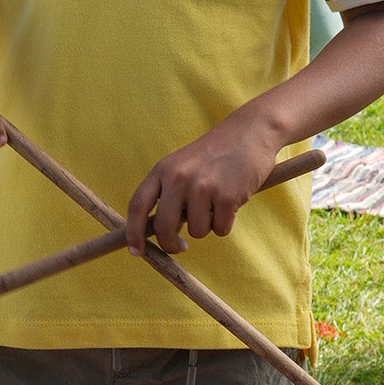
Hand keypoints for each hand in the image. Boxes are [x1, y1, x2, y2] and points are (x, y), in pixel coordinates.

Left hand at [126, 114, 280, 254]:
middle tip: (181, 246)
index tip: (135, 252)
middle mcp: (179, 177)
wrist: (251, 132)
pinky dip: (226, 223)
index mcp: (163, 169)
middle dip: (171, 244)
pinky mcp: (227, 196)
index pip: (138, 205)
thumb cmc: (215, 154)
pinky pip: (220, 229)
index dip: (133, 232)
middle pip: (163, 227)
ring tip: (216, 204)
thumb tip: (159, 233)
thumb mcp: (182, 165)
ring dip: (207, 226)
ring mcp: (203, 187)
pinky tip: (231, 202)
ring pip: (197, 231)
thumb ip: (168, 194)